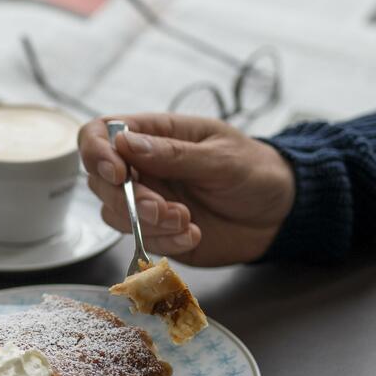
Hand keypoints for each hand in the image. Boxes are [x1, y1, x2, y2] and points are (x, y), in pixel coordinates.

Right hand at [78, 114, 294, 265]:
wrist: (279, 213)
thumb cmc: (255, 170)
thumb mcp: (220, 157)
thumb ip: (173, 153)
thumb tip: (124, 143)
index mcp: (154, 134)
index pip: (100, 134)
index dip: (96, 153)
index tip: (118, 175)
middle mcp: (141, 166)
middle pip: (99, 180)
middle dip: (127, 199)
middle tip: (163, 209)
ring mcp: (145, 200)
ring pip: (114, 213)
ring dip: (145, 223)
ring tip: (186, 221)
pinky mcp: (155, 231)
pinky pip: (139, 239)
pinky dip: (163, 241)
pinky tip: (192, 235)